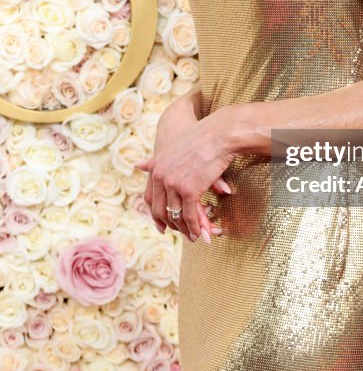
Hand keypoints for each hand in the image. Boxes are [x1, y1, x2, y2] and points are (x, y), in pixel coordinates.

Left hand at [137, 93, 232, 241]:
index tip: (162, 226)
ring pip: (175, 216)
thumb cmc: (198, 137)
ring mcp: (173, 184)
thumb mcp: (171, 148)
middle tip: (181, 233)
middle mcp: (160, 177)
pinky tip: (201, 233)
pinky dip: (195, 227)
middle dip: (171, 225)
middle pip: (160, 210)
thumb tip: (137, 165)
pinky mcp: (189, 190)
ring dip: (185, 230)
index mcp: (155, 168)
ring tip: (193, 237)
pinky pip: (190, 215)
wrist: (217, 133)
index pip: (149, 199)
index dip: (155, 215)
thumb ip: (154, 160)